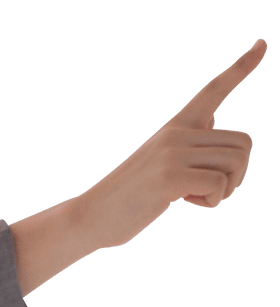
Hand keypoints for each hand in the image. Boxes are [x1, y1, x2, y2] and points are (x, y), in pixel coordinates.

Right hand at [79, 38, 265, 249]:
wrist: (92, 215)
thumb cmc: (129, 194)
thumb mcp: (159, 159)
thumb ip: (188, 138)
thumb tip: (211, 117)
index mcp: (176, 127)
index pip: (213, 90)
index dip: (242, 66)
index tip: (263, 44)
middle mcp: (176, 134)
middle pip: (243, 144)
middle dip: (237, 174)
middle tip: (208, 190)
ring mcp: (172, 155)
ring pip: (236, 163)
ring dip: (226, 189)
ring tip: (194, 196)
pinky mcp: (170, 179)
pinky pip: (219, 185)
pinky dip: (212, 201)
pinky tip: (186, 202)